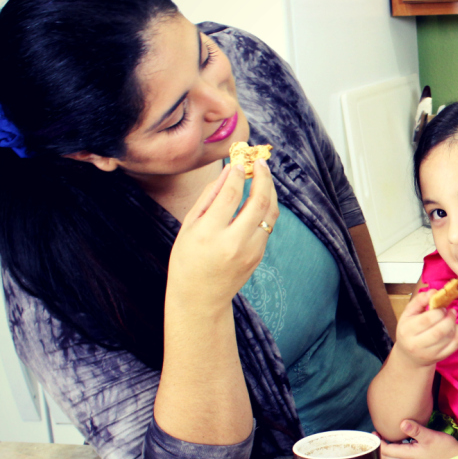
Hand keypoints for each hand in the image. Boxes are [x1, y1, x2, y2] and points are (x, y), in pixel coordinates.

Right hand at [167, 160, 279, 309]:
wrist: (200, 298)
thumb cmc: (188, 258)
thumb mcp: (189, 226)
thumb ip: (209, 197)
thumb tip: (228, 171)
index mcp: (208, 233)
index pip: (230, 195)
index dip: (237, 174)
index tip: (239, 161)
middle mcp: (232, 242)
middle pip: (258, 200)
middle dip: (262, 176)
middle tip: (260, 161)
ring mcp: (250, 250)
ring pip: (269, 212)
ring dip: (270, 190)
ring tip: (264, 174)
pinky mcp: (259, 256)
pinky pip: (267, 225)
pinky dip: (266, 207)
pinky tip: (261, 196)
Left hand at [378, 419, 457, 458]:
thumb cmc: (444, 448)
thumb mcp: (430, 436)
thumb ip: (415, 429)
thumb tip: (401, 422)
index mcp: (408, 455)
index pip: (387, 450)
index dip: (378, 443)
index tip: (374, 433)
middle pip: (387, 458)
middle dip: (379, 448)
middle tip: (376, 436)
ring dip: (387, 452)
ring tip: (386, 440)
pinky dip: (396, 454)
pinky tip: (401, 446)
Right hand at [393, 290, 457, 367]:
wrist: (409, 356)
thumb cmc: (409, 330)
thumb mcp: (409, 314)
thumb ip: (420, 300)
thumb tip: (433, 291)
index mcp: (407, 330)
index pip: (428, 319)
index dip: (439, 310)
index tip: (442, 307)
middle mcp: (416, 345)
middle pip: (440, 330)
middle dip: (449, 318)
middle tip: (451, 311)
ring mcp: (429, 354)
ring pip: (449, 337)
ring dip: (454, 324)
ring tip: (451, 319)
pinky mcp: (439, 358)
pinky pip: (455, 345)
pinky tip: (455, 328)